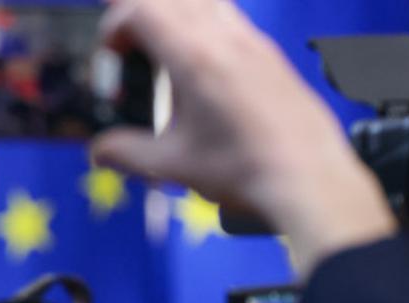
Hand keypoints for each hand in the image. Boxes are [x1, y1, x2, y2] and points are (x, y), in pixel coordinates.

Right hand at [88, 0, 395, 278]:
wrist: (307, 178)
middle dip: (140, 13)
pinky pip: (231, 18)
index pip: (143, 11)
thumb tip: (101, 151)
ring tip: (161, 47)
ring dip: (175, 12)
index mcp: (195, 60)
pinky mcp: (271, 56)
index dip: (115, 24)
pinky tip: (201, 63)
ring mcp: (253, 44)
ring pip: (206, 1)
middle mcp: (226, 40)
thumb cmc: (246, 169)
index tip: (110, 51)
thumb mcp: (172, 165)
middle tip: (128, 42)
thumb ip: (127, 153)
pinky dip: (205, 24)